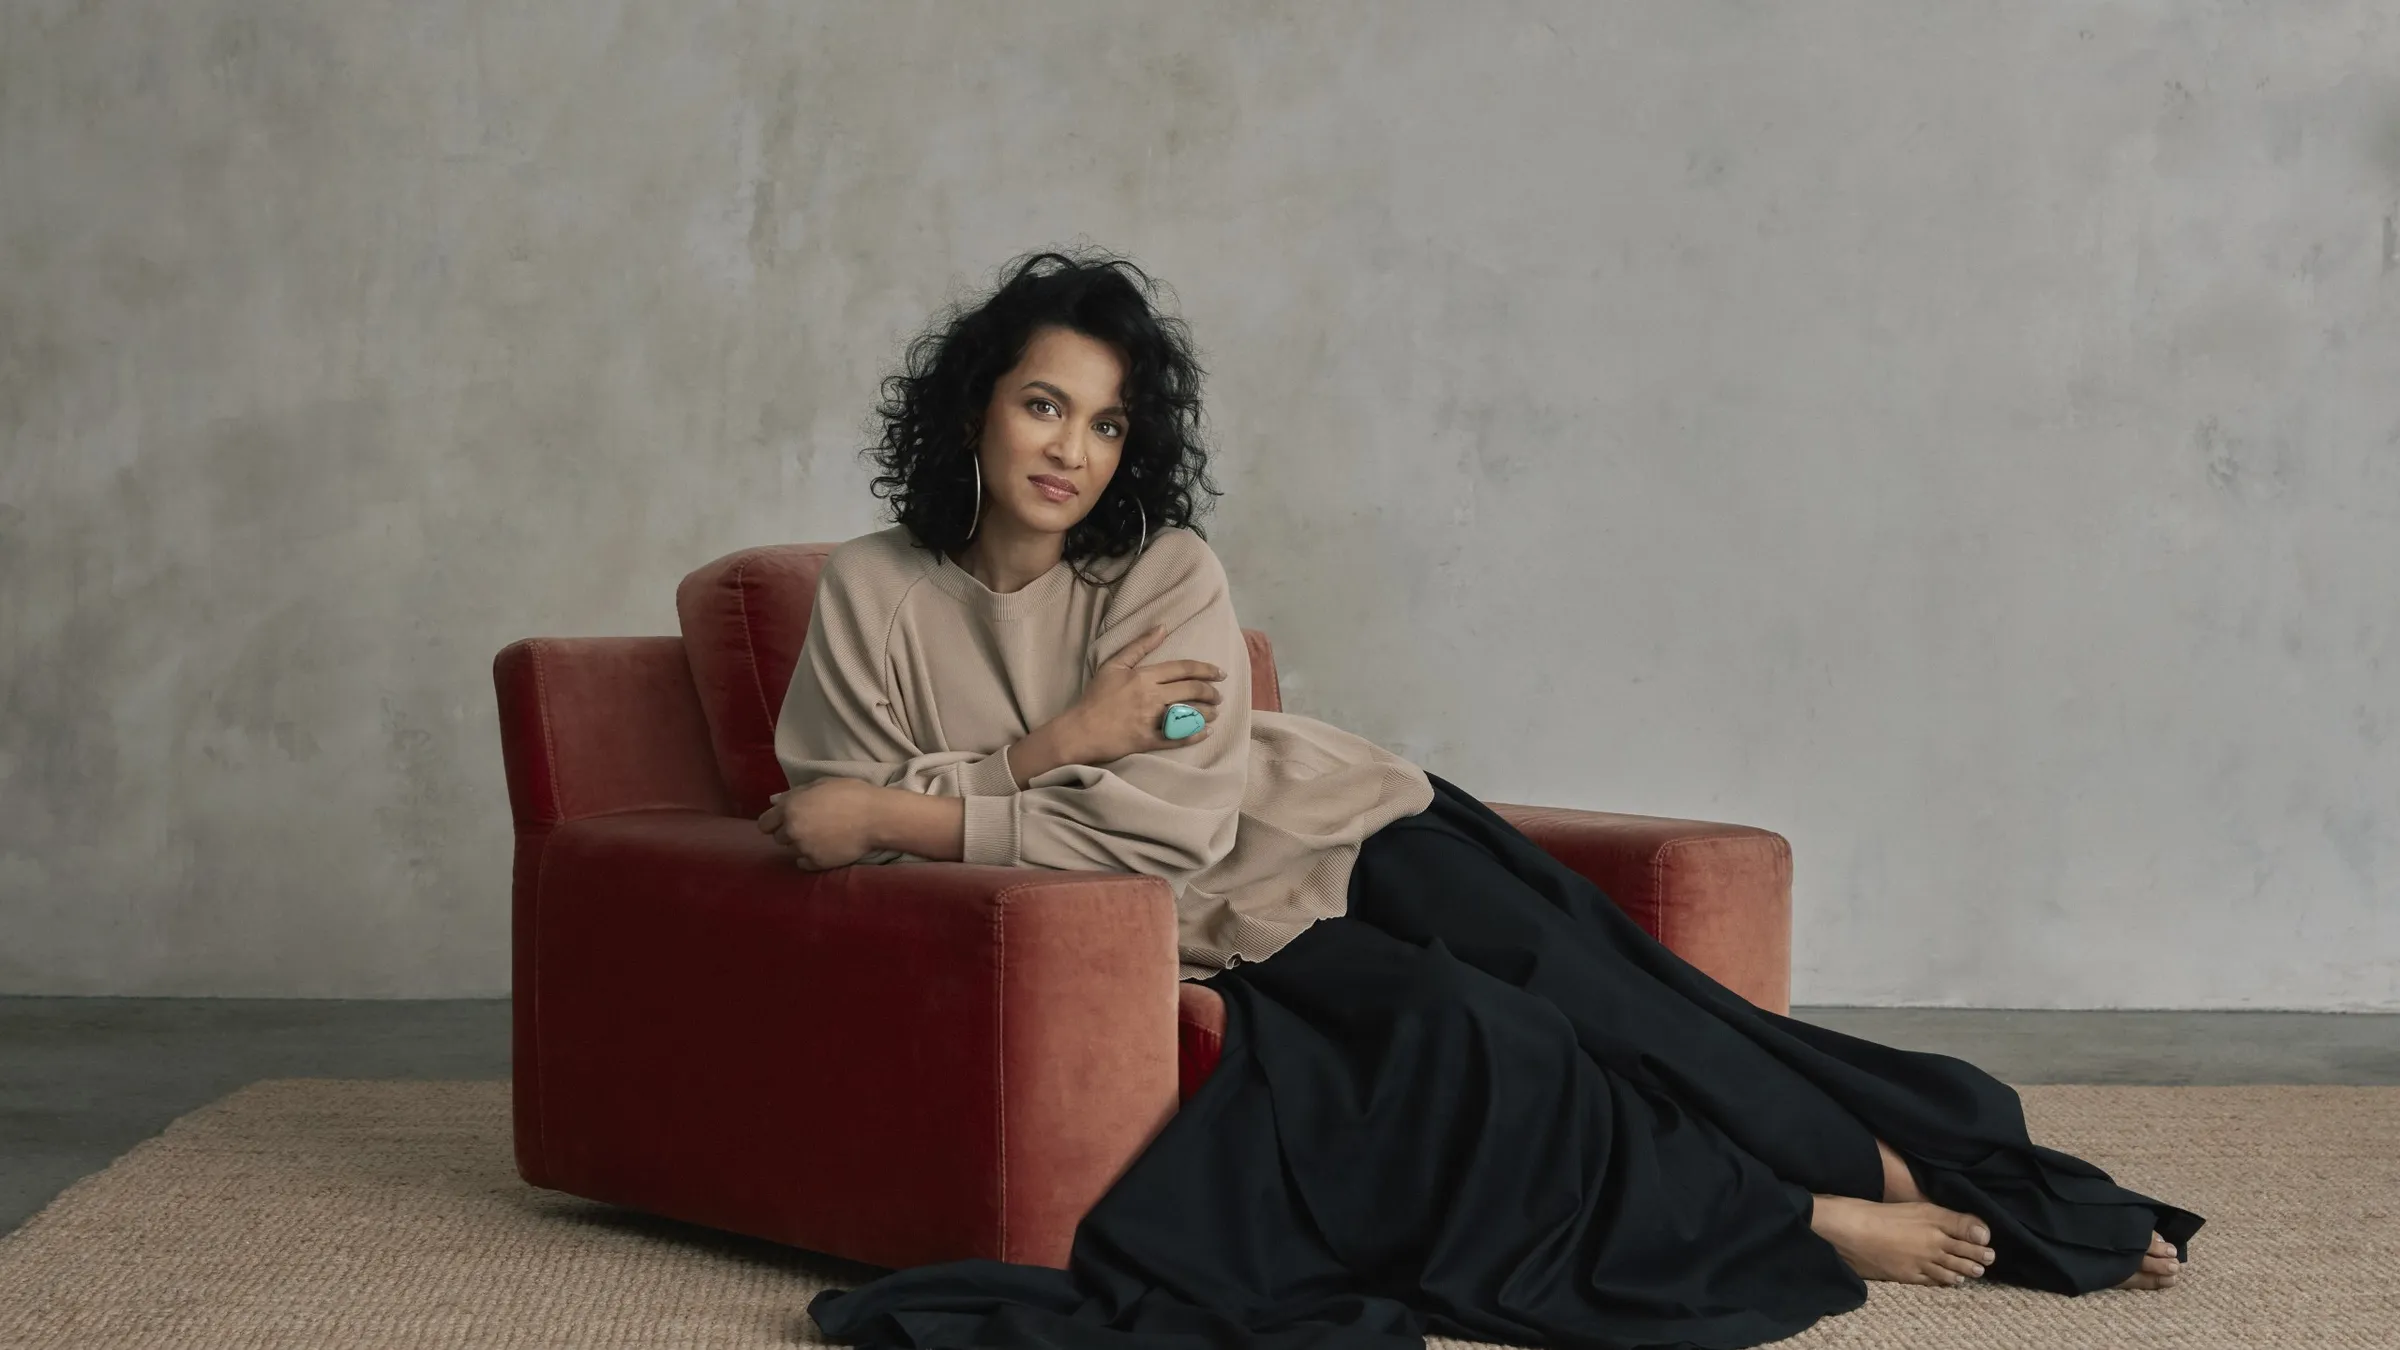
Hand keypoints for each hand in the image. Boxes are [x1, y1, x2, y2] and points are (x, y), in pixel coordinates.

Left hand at [757, 779, 883, 870]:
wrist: (876, 817)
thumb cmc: (851, 794)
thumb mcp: (821, 785)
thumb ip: (794, 793)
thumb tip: (773, 800)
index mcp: (790, 808)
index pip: (764, 823)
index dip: (774, 821)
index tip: (786, 821)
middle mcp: (792, 829)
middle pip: (777, 838)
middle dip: (789, 832)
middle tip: (809, 826)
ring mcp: (804, 848)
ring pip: (791, 850)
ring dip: (801, 844)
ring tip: (821, 836)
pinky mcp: (817, 863)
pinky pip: (803, 863)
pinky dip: (810, 857)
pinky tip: (824, 848)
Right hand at [1066, 623, 1227, 763]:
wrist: (1080, 730)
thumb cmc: (1095, 696)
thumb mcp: (1114, 665)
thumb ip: (1139, 646)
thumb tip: (1163, 627)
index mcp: (1145, 676)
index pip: (1183, 669)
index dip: (1205, 670)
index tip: (1220, 673)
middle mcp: (1152, 697)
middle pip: (1192, 691)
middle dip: (1211, 693)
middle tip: (1218, 696)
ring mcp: (1152, 720)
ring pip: (1189, 714)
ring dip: (1207, 713)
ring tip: (1215, 713)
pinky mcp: (1150, 741)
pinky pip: (1178, 738)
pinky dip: (1195, 735)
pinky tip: (1205, 732)